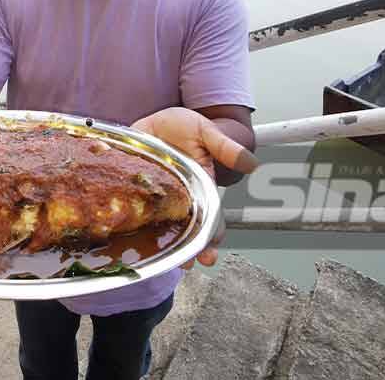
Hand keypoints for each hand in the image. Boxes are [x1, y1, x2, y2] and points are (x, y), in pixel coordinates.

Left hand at [131, 107, 257, 266]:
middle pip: (189, 229)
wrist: (152, 119)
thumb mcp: (204, 131)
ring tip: (166, 262)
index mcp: (200, 186)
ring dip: (166, 245)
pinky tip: (133, 242)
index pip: (211, 215)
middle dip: (192, 250)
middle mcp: (181, 197)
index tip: (212, 248)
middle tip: (190, 264)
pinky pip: (138, 214)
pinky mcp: (137, 194)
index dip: (213, 233)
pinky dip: (137, 228)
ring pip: (164, 227)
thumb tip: (252, 163)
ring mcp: (158, 198)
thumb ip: (224, 147)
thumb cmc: (181, 125)